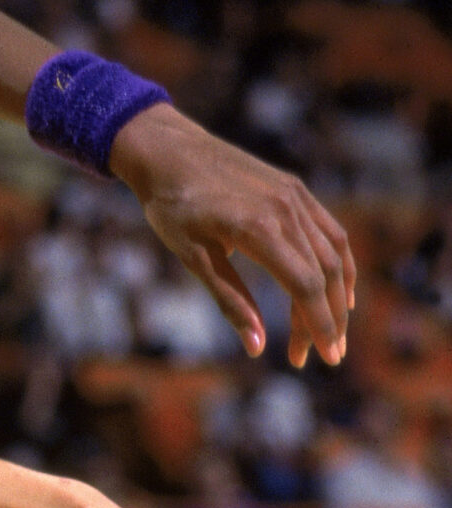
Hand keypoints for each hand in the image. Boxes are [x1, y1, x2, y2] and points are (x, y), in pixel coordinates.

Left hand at [109, 107, 355, 366]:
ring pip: (334, 254)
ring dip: (338, 296)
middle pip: (324, 275)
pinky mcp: (296, 189)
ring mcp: (295, 196)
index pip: (305, 287)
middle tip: (326, 355)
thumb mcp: (192, 257)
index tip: (323, 357)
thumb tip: (258, 347)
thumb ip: (230, 300)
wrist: (167, 150)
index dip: (318, 325)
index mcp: (258, 229)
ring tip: (333, 330)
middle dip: (329, 320)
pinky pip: (330, 231)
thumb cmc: (171, 206)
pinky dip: (339, 263)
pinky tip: (337, 289)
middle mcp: (286, 210)